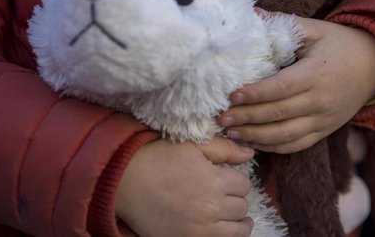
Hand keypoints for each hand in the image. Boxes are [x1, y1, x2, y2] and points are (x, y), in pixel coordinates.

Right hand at [116, 137, 254, 236]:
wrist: (125, 182)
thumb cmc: (157, 159)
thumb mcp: (192, 146)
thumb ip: (223, 149)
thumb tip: (250, 153)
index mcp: (214, 181)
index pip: (243, 184)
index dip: (236, 180)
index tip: (227, 179)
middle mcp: (211, 207)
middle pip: (241, 207)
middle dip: (236, 199)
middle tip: (227, 196)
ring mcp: (200, 229)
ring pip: (237, 230)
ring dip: (238, 222)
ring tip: (234, 218)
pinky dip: (225, 236)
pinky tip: (221, 229)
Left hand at [219, 16, 374, 153]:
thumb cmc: (342, 44)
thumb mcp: (317, 29)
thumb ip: (285, 24)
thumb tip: (252, 13)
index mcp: (316, 73)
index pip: (281, 88)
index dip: (255, 94)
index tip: (232, 96)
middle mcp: (320, 100)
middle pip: (278, 114)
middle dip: (247, 118)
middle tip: (221, 118)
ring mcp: (324, 119)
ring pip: (285, 135)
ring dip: (256, 136)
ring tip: (231, 132)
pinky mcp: (325, 130)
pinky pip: (297, 144)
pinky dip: (274, 147)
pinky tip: (254, 142)